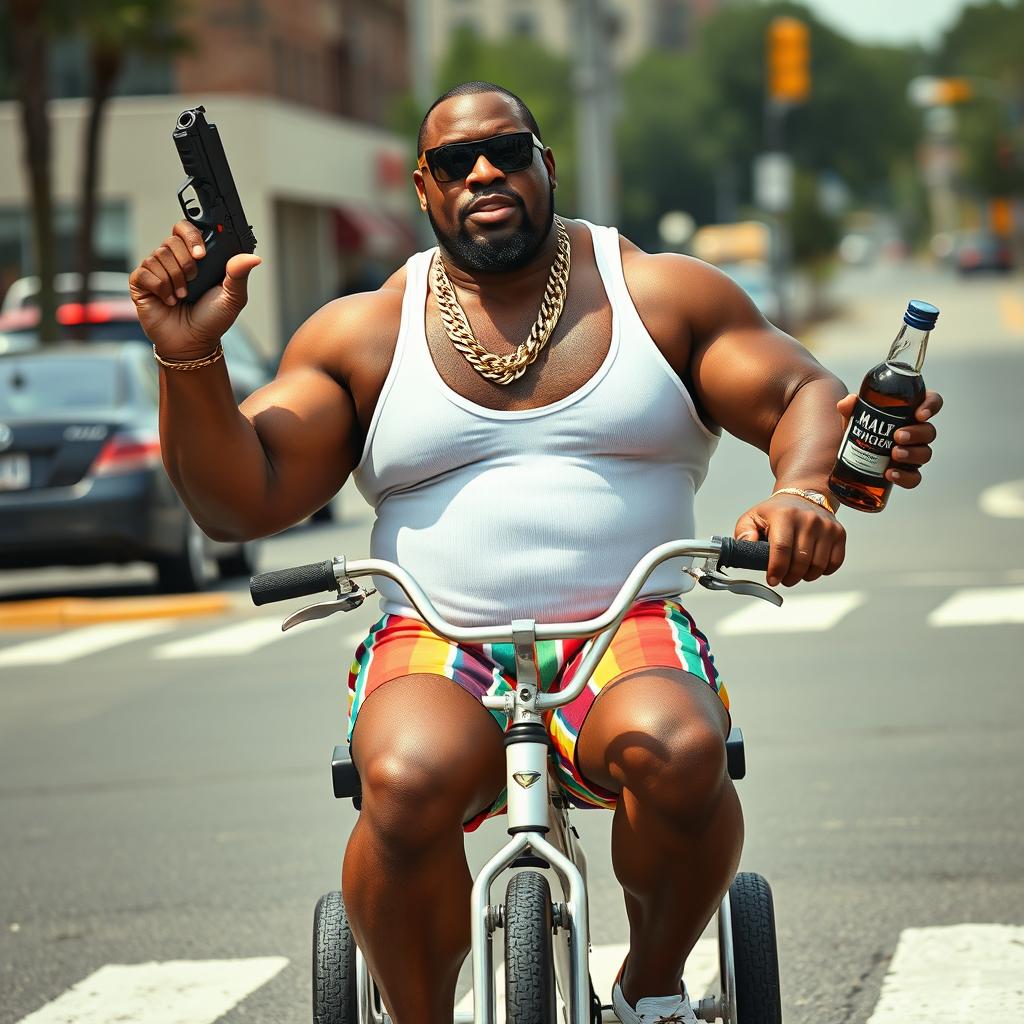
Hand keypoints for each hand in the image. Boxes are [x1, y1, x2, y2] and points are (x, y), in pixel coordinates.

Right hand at [128, 220, 260, 358]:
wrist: (193, 342)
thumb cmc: (212, 320)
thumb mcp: (232, 297)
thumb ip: (239, 274)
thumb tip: (253, 257)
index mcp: (194, 257)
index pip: (185, 228)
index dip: (190, 235)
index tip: (201, 254)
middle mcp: (173, 260)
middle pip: (171, 242)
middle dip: (185, 264)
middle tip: (194, 283)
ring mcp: (156, 270)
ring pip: (158, 256)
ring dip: (175, 280)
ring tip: (183, 296)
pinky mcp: (141, 282)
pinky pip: (145, 272)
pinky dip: (160, 288)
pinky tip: (168, 300)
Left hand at [734, 495, 845, 586]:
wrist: (803, 495)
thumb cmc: (776, 511)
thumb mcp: (753, 517)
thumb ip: (744, 532)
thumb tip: (746, 545)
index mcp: (785, 515)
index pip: (782, 548)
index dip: (777, 569)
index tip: (773, 579)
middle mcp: (808, 520)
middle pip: (801, 561)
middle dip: (790, 577)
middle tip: (783, 578)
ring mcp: (826, 526)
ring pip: (818, 565)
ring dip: (805, 576)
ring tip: (796, 573)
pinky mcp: (839, 533)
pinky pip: (834, 562)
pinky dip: (823, 571)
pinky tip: (811, 567)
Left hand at [836, 390, 942, 488]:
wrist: (847, 460)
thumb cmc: (858, 432)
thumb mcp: (852, 418)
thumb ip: (850, 408)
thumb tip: (849, 402)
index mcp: (908, 413)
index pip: (931, 402)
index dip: (931, 406)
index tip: (920, 414)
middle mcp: (915, 432)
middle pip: (929, 431)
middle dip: (917, 434)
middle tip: (898, 436)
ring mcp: (913, 453)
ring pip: (925, 454)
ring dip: (912, 454)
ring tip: (894, 454)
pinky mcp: (906, 472)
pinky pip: (914, 478)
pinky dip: (905, 477)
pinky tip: (890, 473)